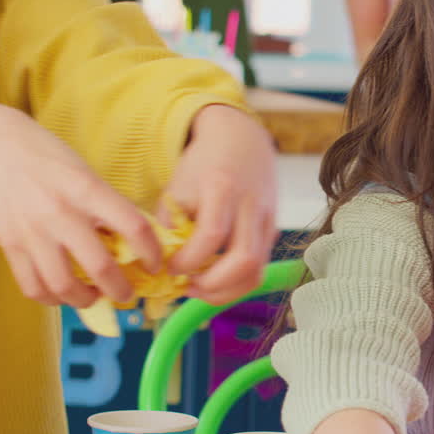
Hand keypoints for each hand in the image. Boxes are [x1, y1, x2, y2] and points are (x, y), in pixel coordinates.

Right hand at [0, 103, 160, 307]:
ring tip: (94, 296)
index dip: (152, 252)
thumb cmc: (47, 158)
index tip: (155, 264)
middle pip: (101, 267)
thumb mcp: (85, 173)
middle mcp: (61, 213)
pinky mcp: (10, 246)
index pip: (133, 226)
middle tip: (127, 292)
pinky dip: (51, 299)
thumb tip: (133, 243)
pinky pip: (33, 286)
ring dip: (86, 301)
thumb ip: (106, 205)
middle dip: (122, 290)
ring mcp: (33, 232)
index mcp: (87, 189)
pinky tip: (62, 293)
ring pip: (64, 286)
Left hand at [162, 104, 277, 304]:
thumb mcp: (178, 186)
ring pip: (257, 272)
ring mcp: (267, 220)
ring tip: (200, 289)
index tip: (169, 267)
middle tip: (187, 286)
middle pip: (245, 261)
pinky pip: (259, 268)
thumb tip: (161, 266)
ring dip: (227, 291)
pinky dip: (236, 283)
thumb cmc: (204, 164)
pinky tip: (215, 280)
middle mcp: (252, 206)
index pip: (211, 235)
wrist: (241, 141)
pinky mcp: (272, 232)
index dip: (188, 261)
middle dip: (213, 285)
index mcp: (223, 187)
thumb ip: (169, 225)